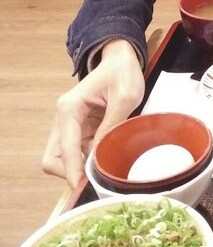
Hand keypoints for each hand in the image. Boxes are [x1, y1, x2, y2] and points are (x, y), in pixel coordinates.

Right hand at [42, 39, 144, 187]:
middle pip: (54, 157)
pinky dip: (89, 160)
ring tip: (106, 171)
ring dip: (81, 167)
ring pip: (66, 158)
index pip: (64, 148)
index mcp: (69, 108)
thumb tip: (100, 154)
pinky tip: (107, 160)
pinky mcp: (82, 129)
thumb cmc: (123, 73)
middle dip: (69, 172)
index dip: (71, 170)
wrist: (122, 59)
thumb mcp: (125, 96)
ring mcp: (72, 125)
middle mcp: (64, 118)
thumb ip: (112, 125)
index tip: (80, 187)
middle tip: (94, 181)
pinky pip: (80, 152)